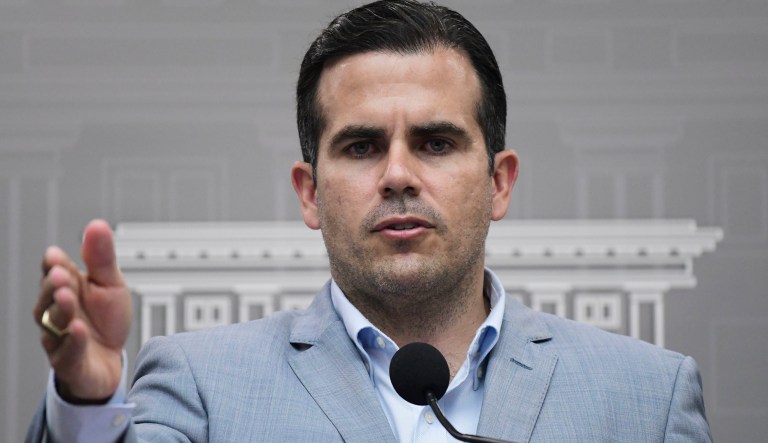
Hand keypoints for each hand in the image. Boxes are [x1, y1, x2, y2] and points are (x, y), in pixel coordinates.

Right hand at [34, 219, 131, 402]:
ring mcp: (60, 338)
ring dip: (60, 310)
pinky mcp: (69, 363)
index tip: (56, 256)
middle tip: (61, 275)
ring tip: (68, 298)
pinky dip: (73, 341)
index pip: (53, 272)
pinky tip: (79, 329)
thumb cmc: (106, 320)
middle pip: (48, 297)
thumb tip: (97, 225)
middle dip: (54, 286)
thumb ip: (102, 258)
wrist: (112, 360)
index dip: (54, 265)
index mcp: (67, 288)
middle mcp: (57, 312)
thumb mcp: (111, 284)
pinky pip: (67, 353)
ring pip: (53, 324)